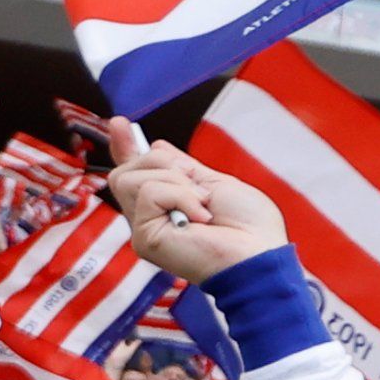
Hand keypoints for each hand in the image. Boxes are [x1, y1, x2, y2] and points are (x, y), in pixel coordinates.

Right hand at [103, 125, 290, 284]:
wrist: (260, 256)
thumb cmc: (251, 227)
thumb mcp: (216, 183)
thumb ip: (183, 168)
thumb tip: (157, 145)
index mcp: (166, 205)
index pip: (134, 174)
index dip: (123, 148)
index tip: (118, 124)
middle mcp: (149, 218)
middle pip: (125, 170)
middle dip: (163, 163)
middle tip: (200, 186)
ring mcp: (144, 229)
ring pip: (130, 178)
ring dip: (175, 181)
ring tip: (203, 204)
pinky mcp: (144, 239)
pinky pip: (149, 192)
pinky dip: (181, 196)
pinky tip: (200, 218)